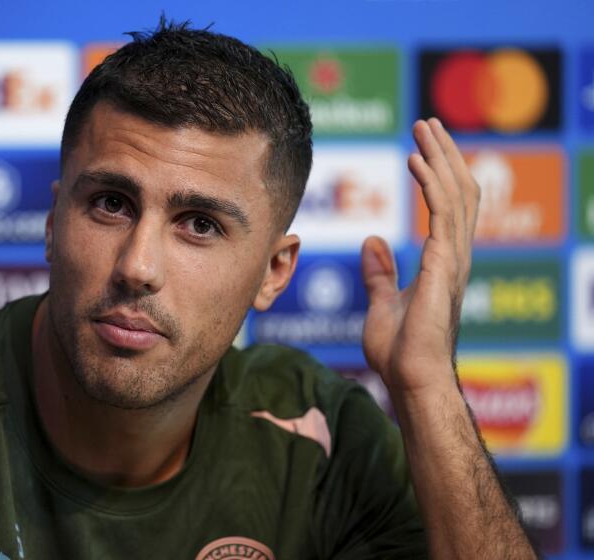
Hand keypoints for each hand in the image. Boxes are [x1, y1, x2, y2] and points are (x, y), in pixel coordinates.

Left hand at [360, 118, 480, 395]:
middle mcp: (455, 256)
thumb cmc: (400, 351)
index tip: (425, 146)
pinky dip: (430, 184)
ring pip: (455, 195)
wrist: (410, 379)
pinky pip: (441, 215)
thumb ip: (381, 272)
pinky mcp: (444, 267)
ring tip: (423, 129)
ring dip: (439, 158)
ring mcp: (453, 261)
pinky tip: (416, 161)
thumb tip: (372, 242)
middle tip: (427, 124)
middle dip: (444, 154)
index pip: (449, 206)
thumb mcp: (383, 302)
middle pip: (459, 192)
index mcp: (443, 263)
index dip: (441, 173)